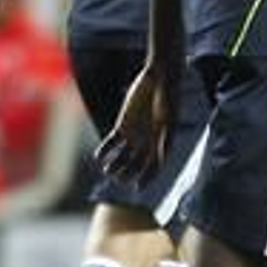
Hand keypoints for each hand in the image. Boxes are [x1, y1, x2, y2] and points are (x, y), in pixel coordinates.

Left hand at [95, 60, 174, 181]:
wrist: (159, 78)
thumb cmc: (168, 98)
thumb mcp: (168, 119)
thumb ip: (165, 138)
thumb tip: (162, 158)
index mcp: (161, 144)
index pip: (153, 167)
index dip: (146, 179)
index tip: (137, 188)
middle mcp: (147, 142)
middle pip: (136, 165)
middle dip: (127, 173)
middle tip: (118, 179)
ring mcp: (134, 134)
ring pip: (122, 157)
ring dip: (115, 165)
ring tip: (107, 171)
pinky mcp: (122, 125)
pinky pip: (112, 143)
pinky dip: (105, 150)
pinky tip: (99, 157)